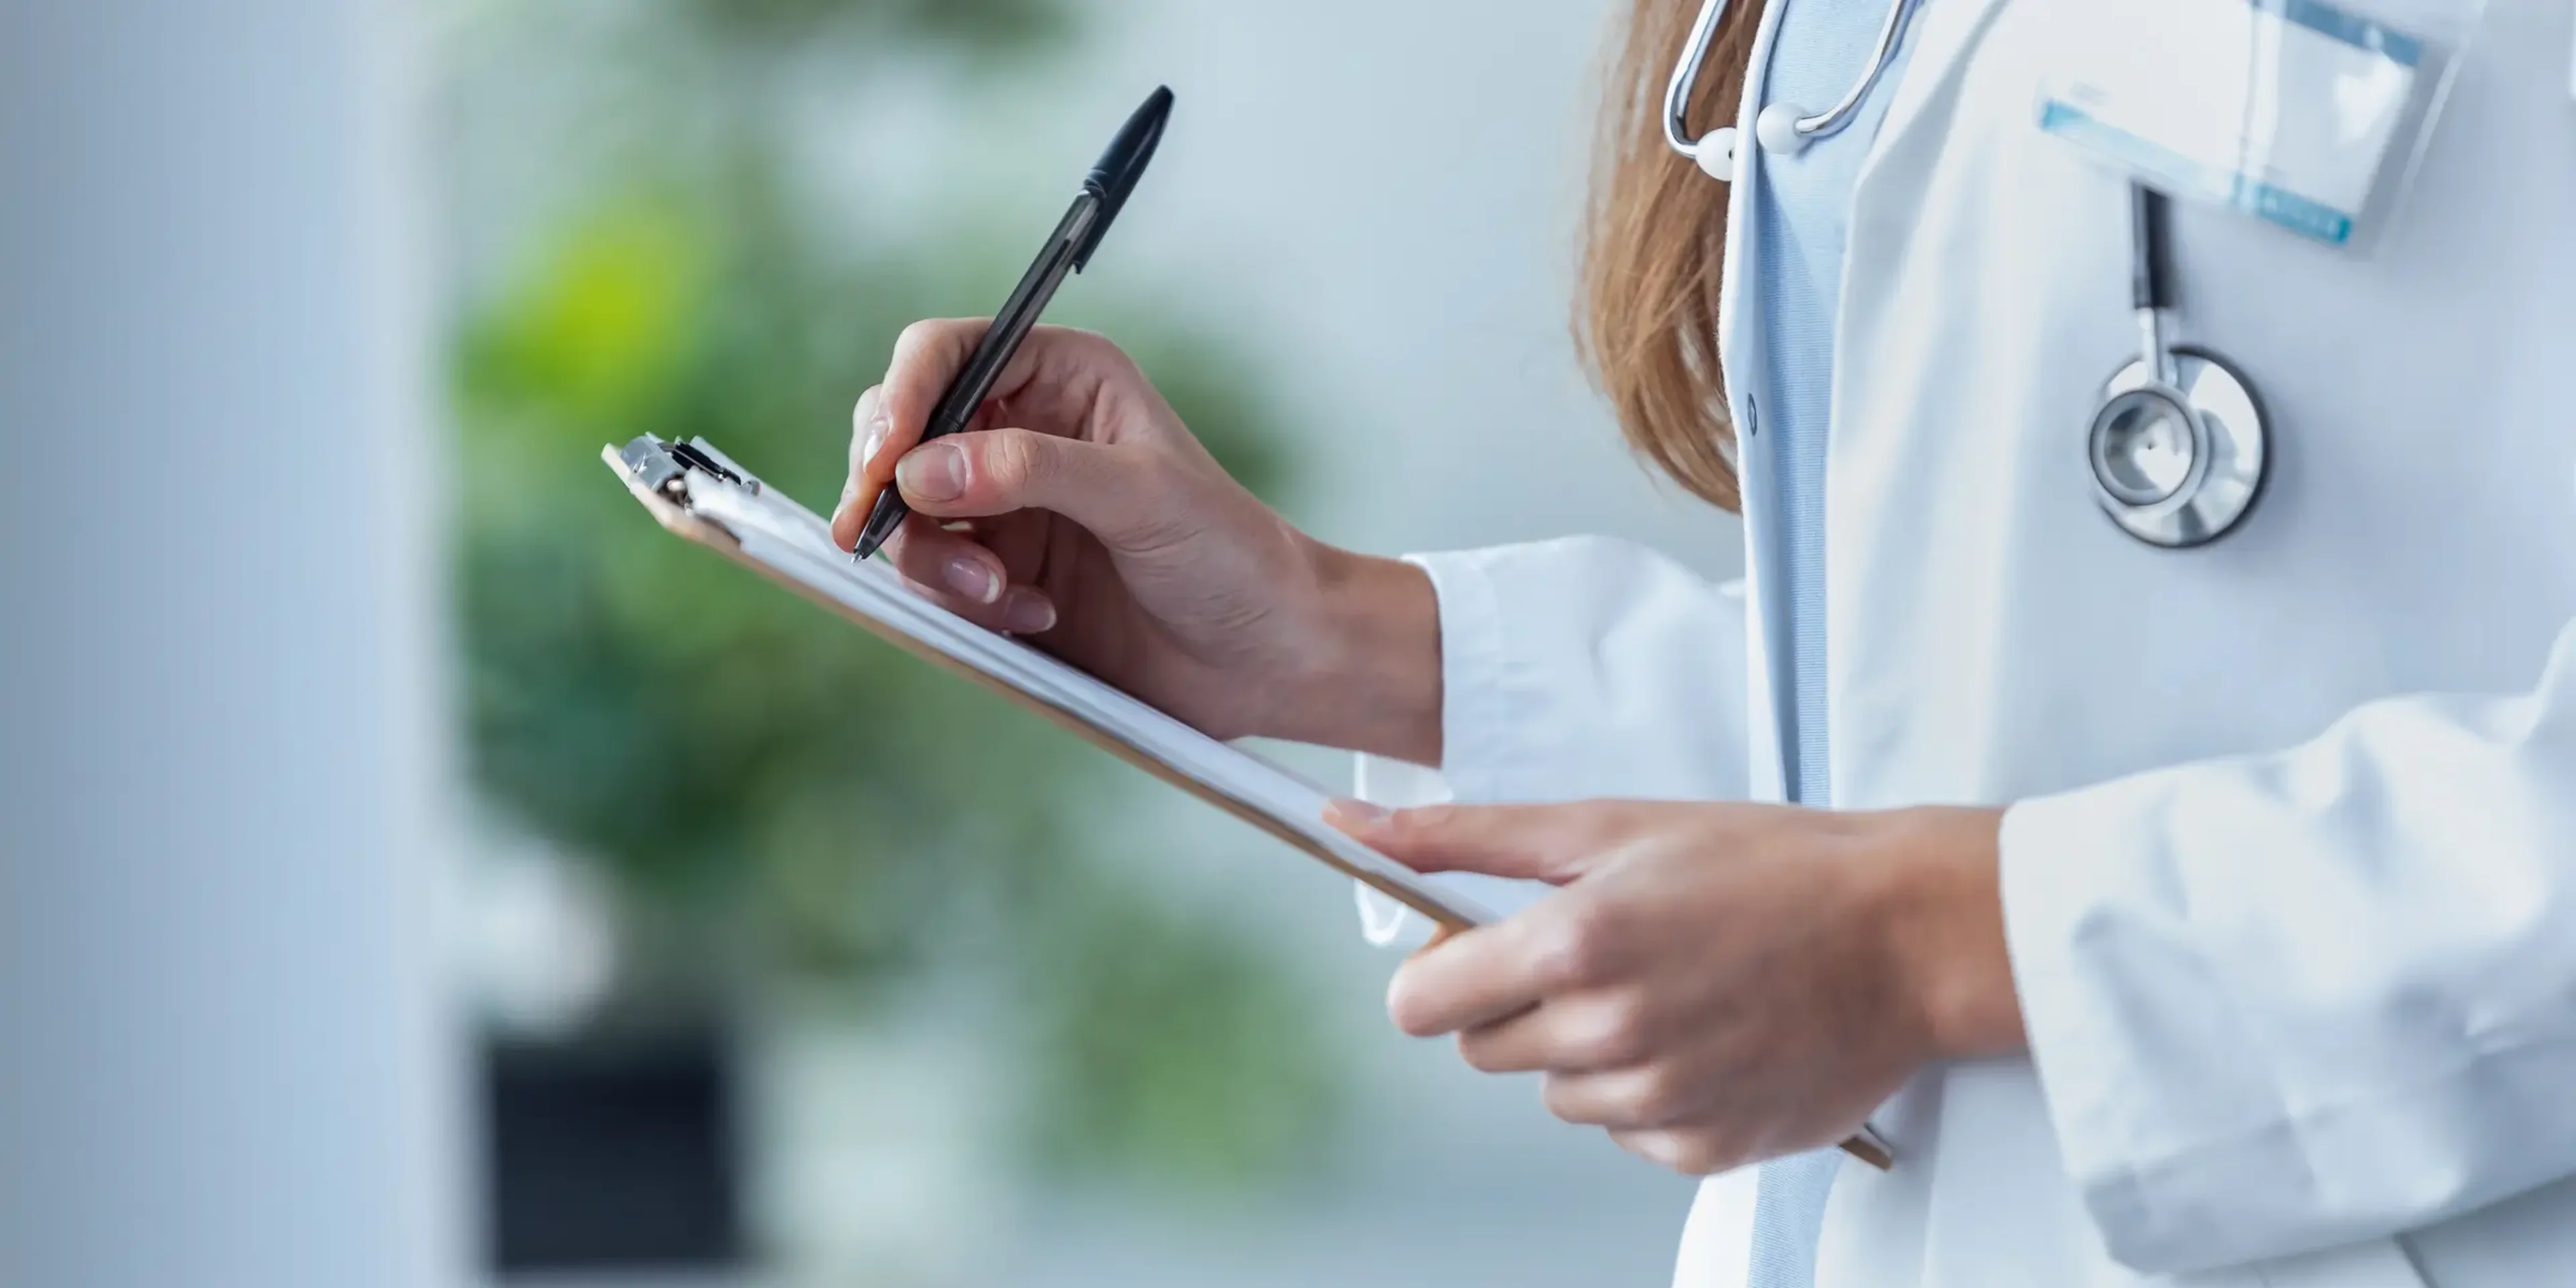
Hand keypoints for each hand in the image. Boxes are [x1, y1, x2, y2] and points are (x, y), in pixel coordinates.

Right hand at [831, 321, 1440, 759]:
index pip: (945, 354)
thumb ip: (1031, 470)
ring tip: (1001, 594)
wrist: (1264, 657)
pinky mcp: (999, 574)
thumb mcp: (1139, 495)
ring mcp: (1006, 506)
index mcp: (1063, 377)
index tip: (883, 462)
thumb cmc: (1230, 556)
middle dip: (890, 485)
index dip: (901, 399)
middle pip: (902, 431)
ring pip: (907, 514)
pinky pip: (934, 579)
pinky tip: (1032, 616)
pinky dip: (965, 603)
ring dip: (935, 558)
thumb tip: (925, 466)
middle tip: (877, 530)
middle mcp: (1023, 431)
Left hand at [1329, 799, 2021, 1174]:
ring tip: (1671, 987)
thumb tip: (1351, 824)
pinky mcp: (1703, 1149)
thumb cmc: (1768, 865)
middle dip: (1520, 1002)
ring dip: (1587, 1049)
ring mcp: (1658, 1100)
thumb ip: (1467, 837)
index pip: (1419, 1004)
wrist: (1907, 933)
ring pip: (1555, 1092)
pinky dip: (1650, 1092)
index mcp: (1572, 944)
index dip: (1442, 971)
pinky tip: (1708, 1034)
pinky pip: (1625, 1132)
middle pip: (1483, 1049)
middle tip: (1604, 950)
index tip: (1481, 948)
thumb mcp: (1609, 824)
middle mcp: (1607, 1033)